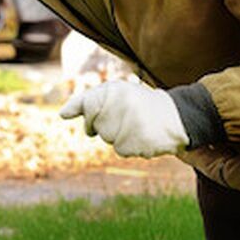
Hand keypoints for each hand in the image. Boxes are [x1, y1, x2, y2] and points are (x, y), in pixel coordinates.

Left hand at [60, 81, 188, 157]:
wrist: (177, 116)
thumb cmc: (138, 103)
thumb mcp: (114, 93)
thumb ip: (86, 101)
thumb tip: (61, 114)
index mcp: (114, 89)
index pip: (88, 106)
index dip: (91, 115)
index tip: (99, 118)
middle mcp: (120, 105)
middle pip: (96, 127)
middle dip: (107, 126)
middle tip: (126, 118)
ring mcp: (129, 124)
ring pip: (108, 139)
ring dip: (119, 136)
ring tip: (137, 125)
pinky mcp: (137, 142)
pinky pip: (121, 150)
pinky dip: (130, 146)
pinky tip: (143, 136)